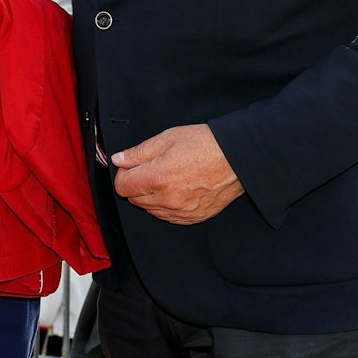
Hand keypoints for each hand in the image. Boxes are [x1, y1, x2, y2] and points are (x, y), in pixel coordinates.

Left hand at [112, 124, 244, 224]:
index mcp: (158, 178)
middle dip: (136, 185)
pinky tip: (176, 191)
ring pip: (151, 210)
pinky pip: (169, 218)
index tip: (132, 167)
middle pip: (134, 200)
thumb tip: (119, 160)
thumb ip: (139, 152)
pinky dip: (166, 207)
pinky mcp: (194, 218)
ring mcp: (181, 212)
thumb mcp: (168, 138)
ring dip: (151, 197)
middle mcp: (168, 199)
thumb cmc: (206, 144)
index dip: (124, 174)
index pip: (122, 186)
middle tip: (151, 169)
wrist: (238, 158)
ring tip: (167, 178)